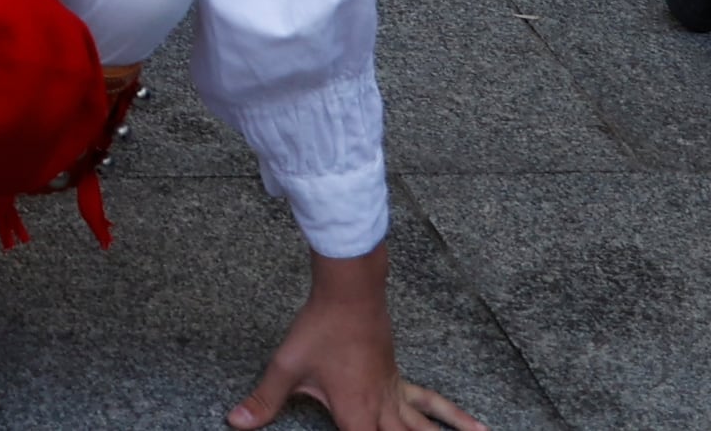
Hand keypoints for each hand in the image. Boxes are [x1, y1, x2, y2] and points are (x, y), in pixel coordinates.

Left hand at [230, 252, 481, 430]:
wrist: (349, 292)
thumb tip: (236, 422)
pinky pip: (430, 401)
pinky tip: (474, 423)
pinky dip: (451, 415)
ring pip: (427, 427)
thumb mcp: (287, 367)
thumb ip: (264, 400)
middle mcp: (382, 410)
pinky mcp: (399, 378)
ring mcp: (395, 394)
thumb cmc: (319, 329)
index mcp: (356, 416)